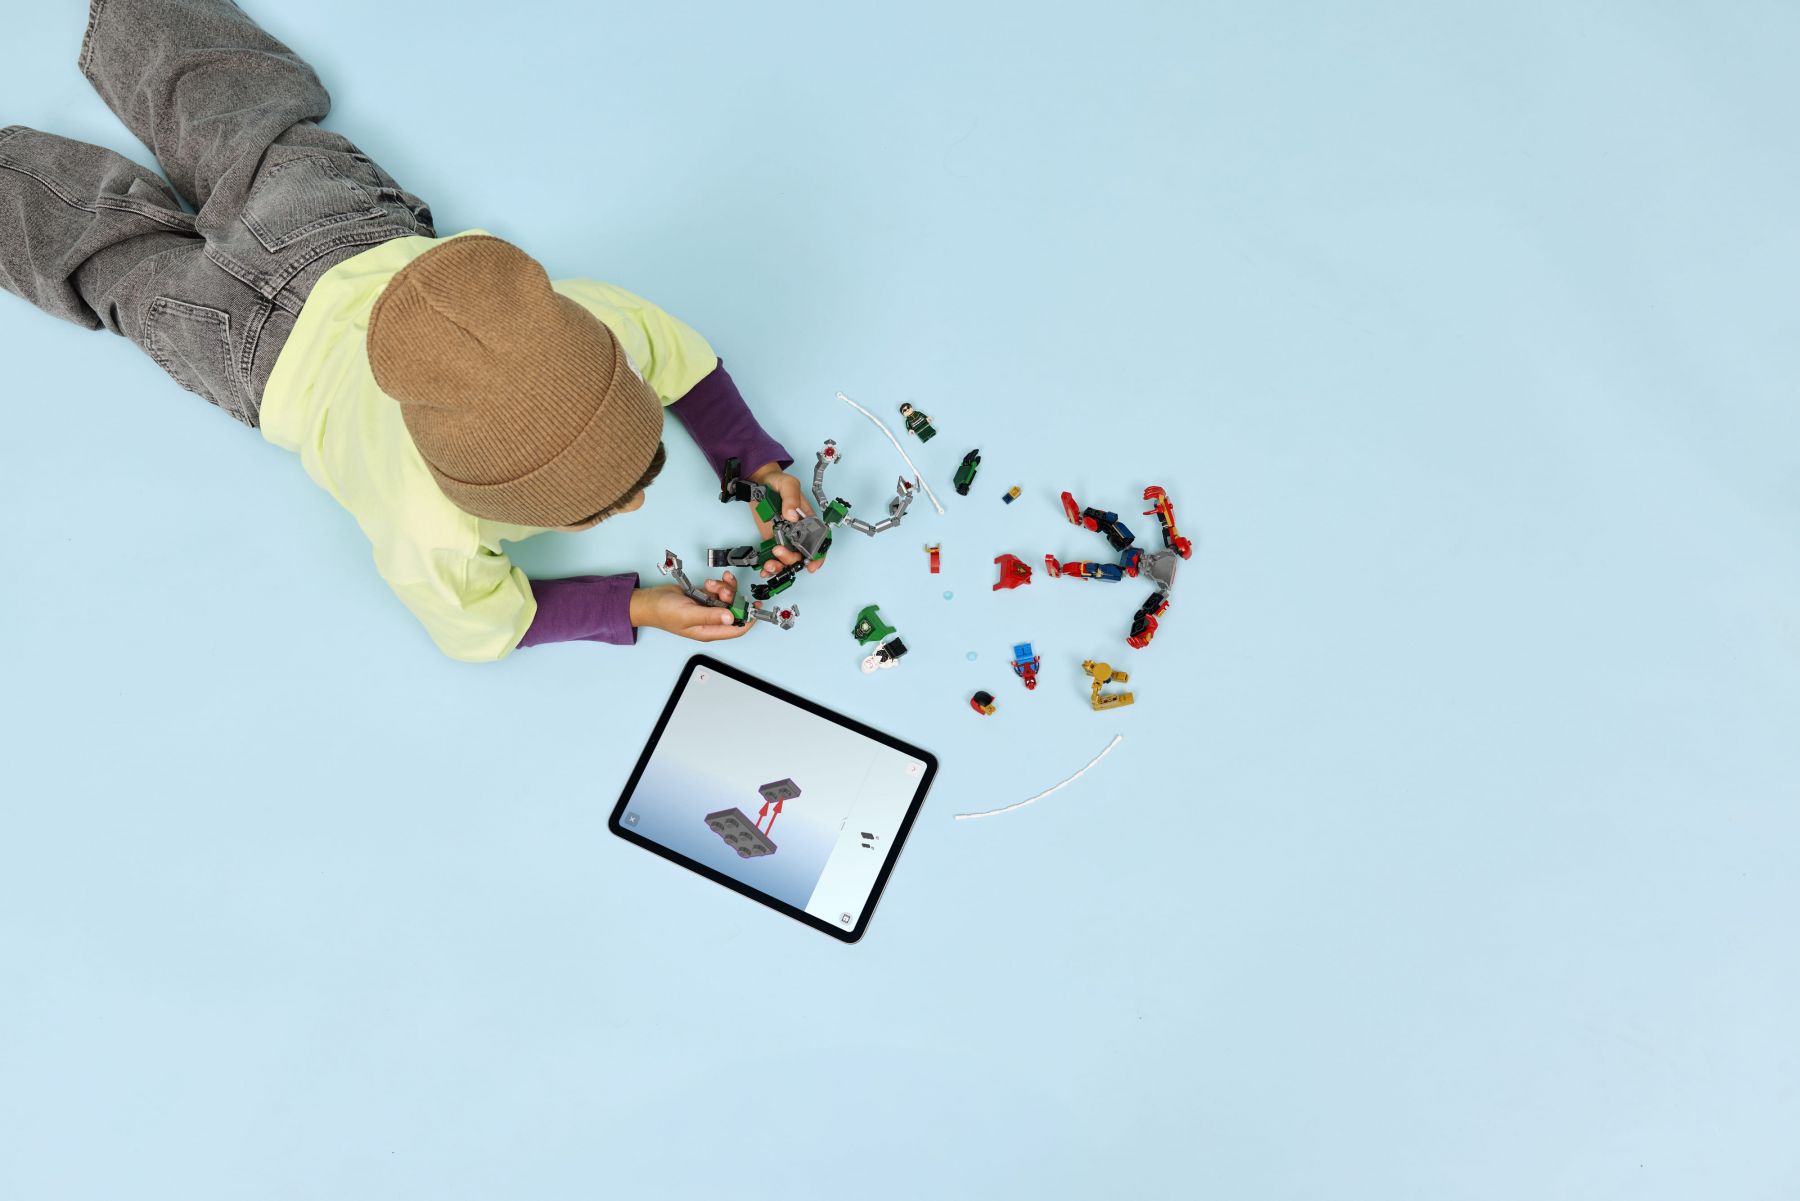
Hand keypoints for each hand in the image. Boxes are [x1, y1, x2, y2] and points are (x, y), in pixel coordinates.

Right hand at [629, 575, 751, 641]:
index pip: (736, 629)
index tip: (755, 608)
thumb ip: (710, 617)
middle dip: (732, 598)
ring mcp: (708, 609)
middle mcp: (710, 622)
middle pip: (734, 611)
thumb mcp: (688, 615)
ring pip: (727, 598)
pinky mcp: (704, 598)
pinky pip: (719, 591)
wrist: (650, 600)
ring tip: (711, 585)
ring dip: (723, 589)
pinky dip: (717, 585)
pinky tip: (708, 583)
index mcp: (708, 631)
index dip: (748, 620)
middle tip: (723, 590)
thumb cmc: (663, 613)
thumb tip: (730, 618)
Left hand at [748, 461, 823, 577]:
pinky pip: (773, 556)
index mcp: (807, 519)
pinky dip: (770, 565)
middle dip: (791, 558)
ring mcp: (784, 536)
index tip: (812, 564)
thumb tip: (792, 515)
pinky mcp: (771, 539)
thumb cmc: (778, 481)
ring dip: (780, 565)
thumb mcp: (788, 484)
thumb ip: (791, 498)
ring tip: (770, 564)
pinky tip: (765, 568)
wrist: (759, 481)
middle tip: (779, 551)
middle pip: (801, 554)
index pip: (819, 540)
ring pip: (787, 558)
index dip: (818, 555)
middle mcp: (797, 531)